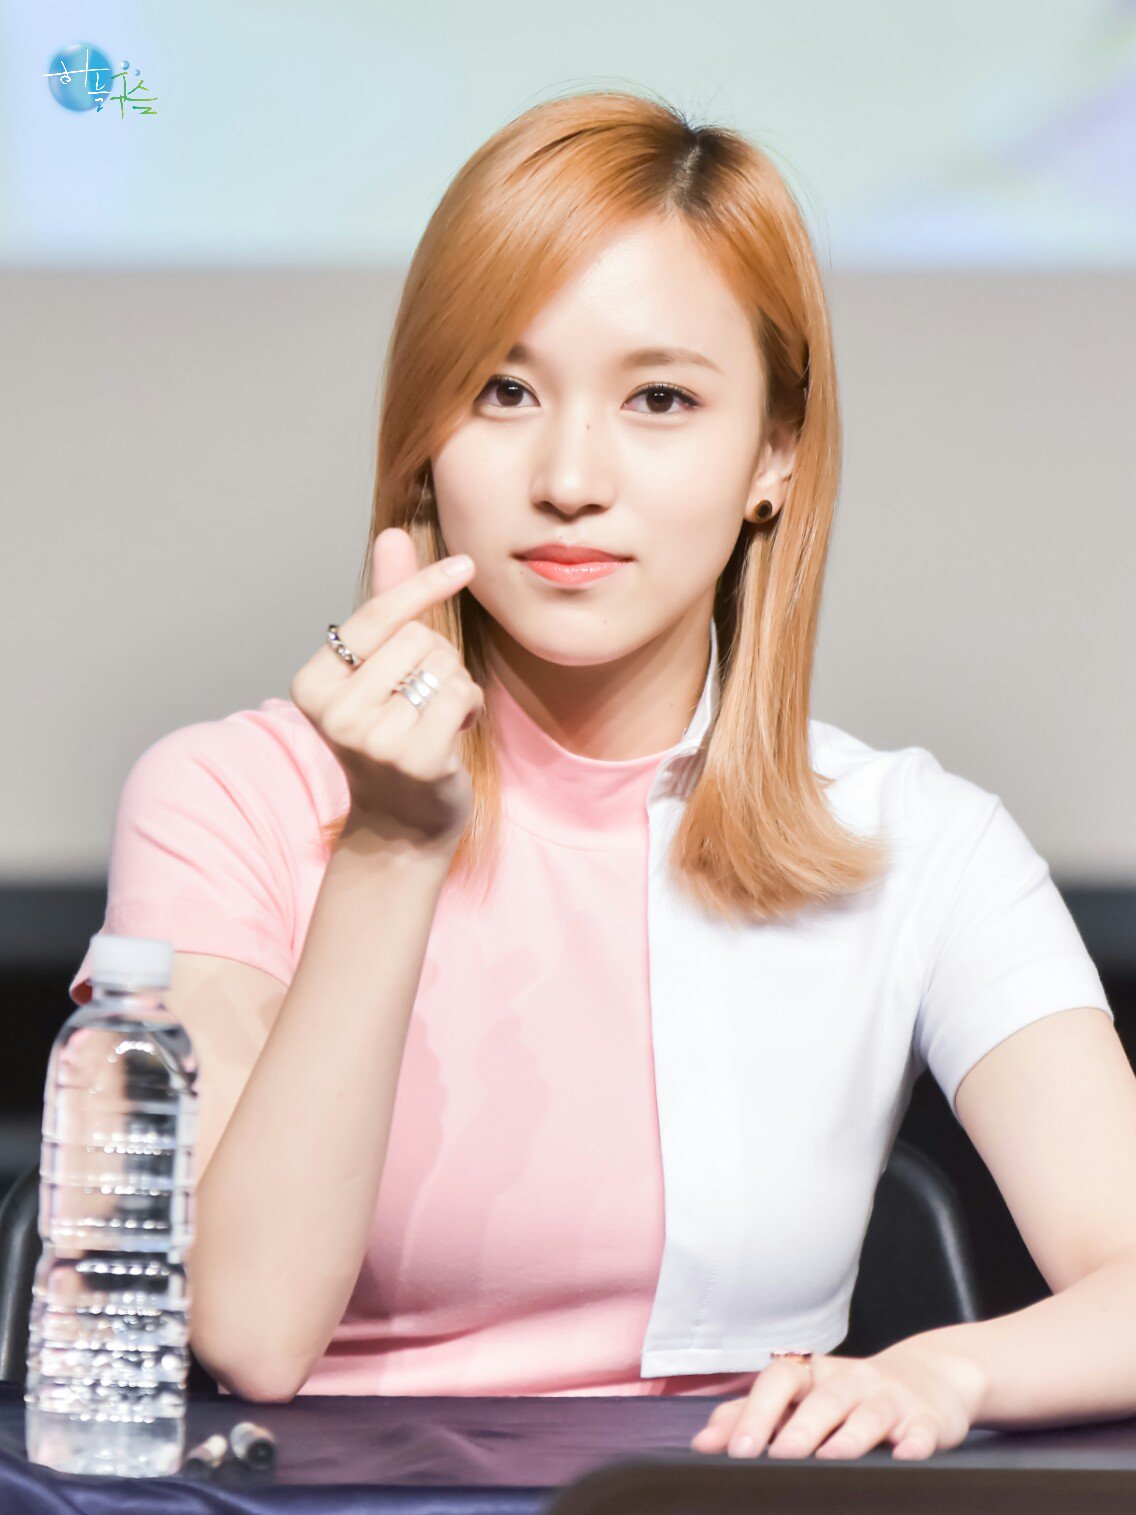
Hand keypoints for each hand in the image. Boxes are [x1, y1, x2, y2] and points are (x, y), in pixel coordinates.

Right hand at [289, 528, 484, 853]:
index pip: (377, 616)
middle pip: (418, 639)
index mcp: (313, 684)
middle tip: (424, 699)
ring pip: (444, 665)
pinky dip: (469, 708)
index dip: (424, 586)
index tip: (465, 565)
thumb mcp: (383, 668)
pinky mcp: (414, 759)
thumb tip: (394, 534)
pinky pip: (461, 695)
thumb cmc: (395, 734)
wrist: (402, 823)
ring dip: (455, 686)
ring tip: (435, 719)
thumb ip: (389, 604)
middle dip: (438, 660)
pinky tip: (451, 734)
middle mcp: (334, 712)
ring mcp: (372, 739)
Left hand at [688, 1341, 987, 1460]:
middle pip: (823, 1400)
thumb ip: (755, 1416)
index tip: (734, 1449)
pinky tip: (905, 1455)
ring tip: (830, 1459)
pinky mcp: (926, 1419)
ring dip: (850, 1436)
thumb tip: (703, 1442)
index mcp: (814, 1374)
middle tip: (777, 1457)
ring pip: (869, 1413)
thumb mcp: (805, 1396)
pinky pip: (922, 1429)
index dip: (757, 1411)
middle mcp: (850, 1380)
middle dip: (799, 1429)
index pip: (780, 1381)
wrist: (929, 1376)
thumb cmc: (851, 1394)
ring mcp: (889, 1397)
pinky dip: (915, 1442)